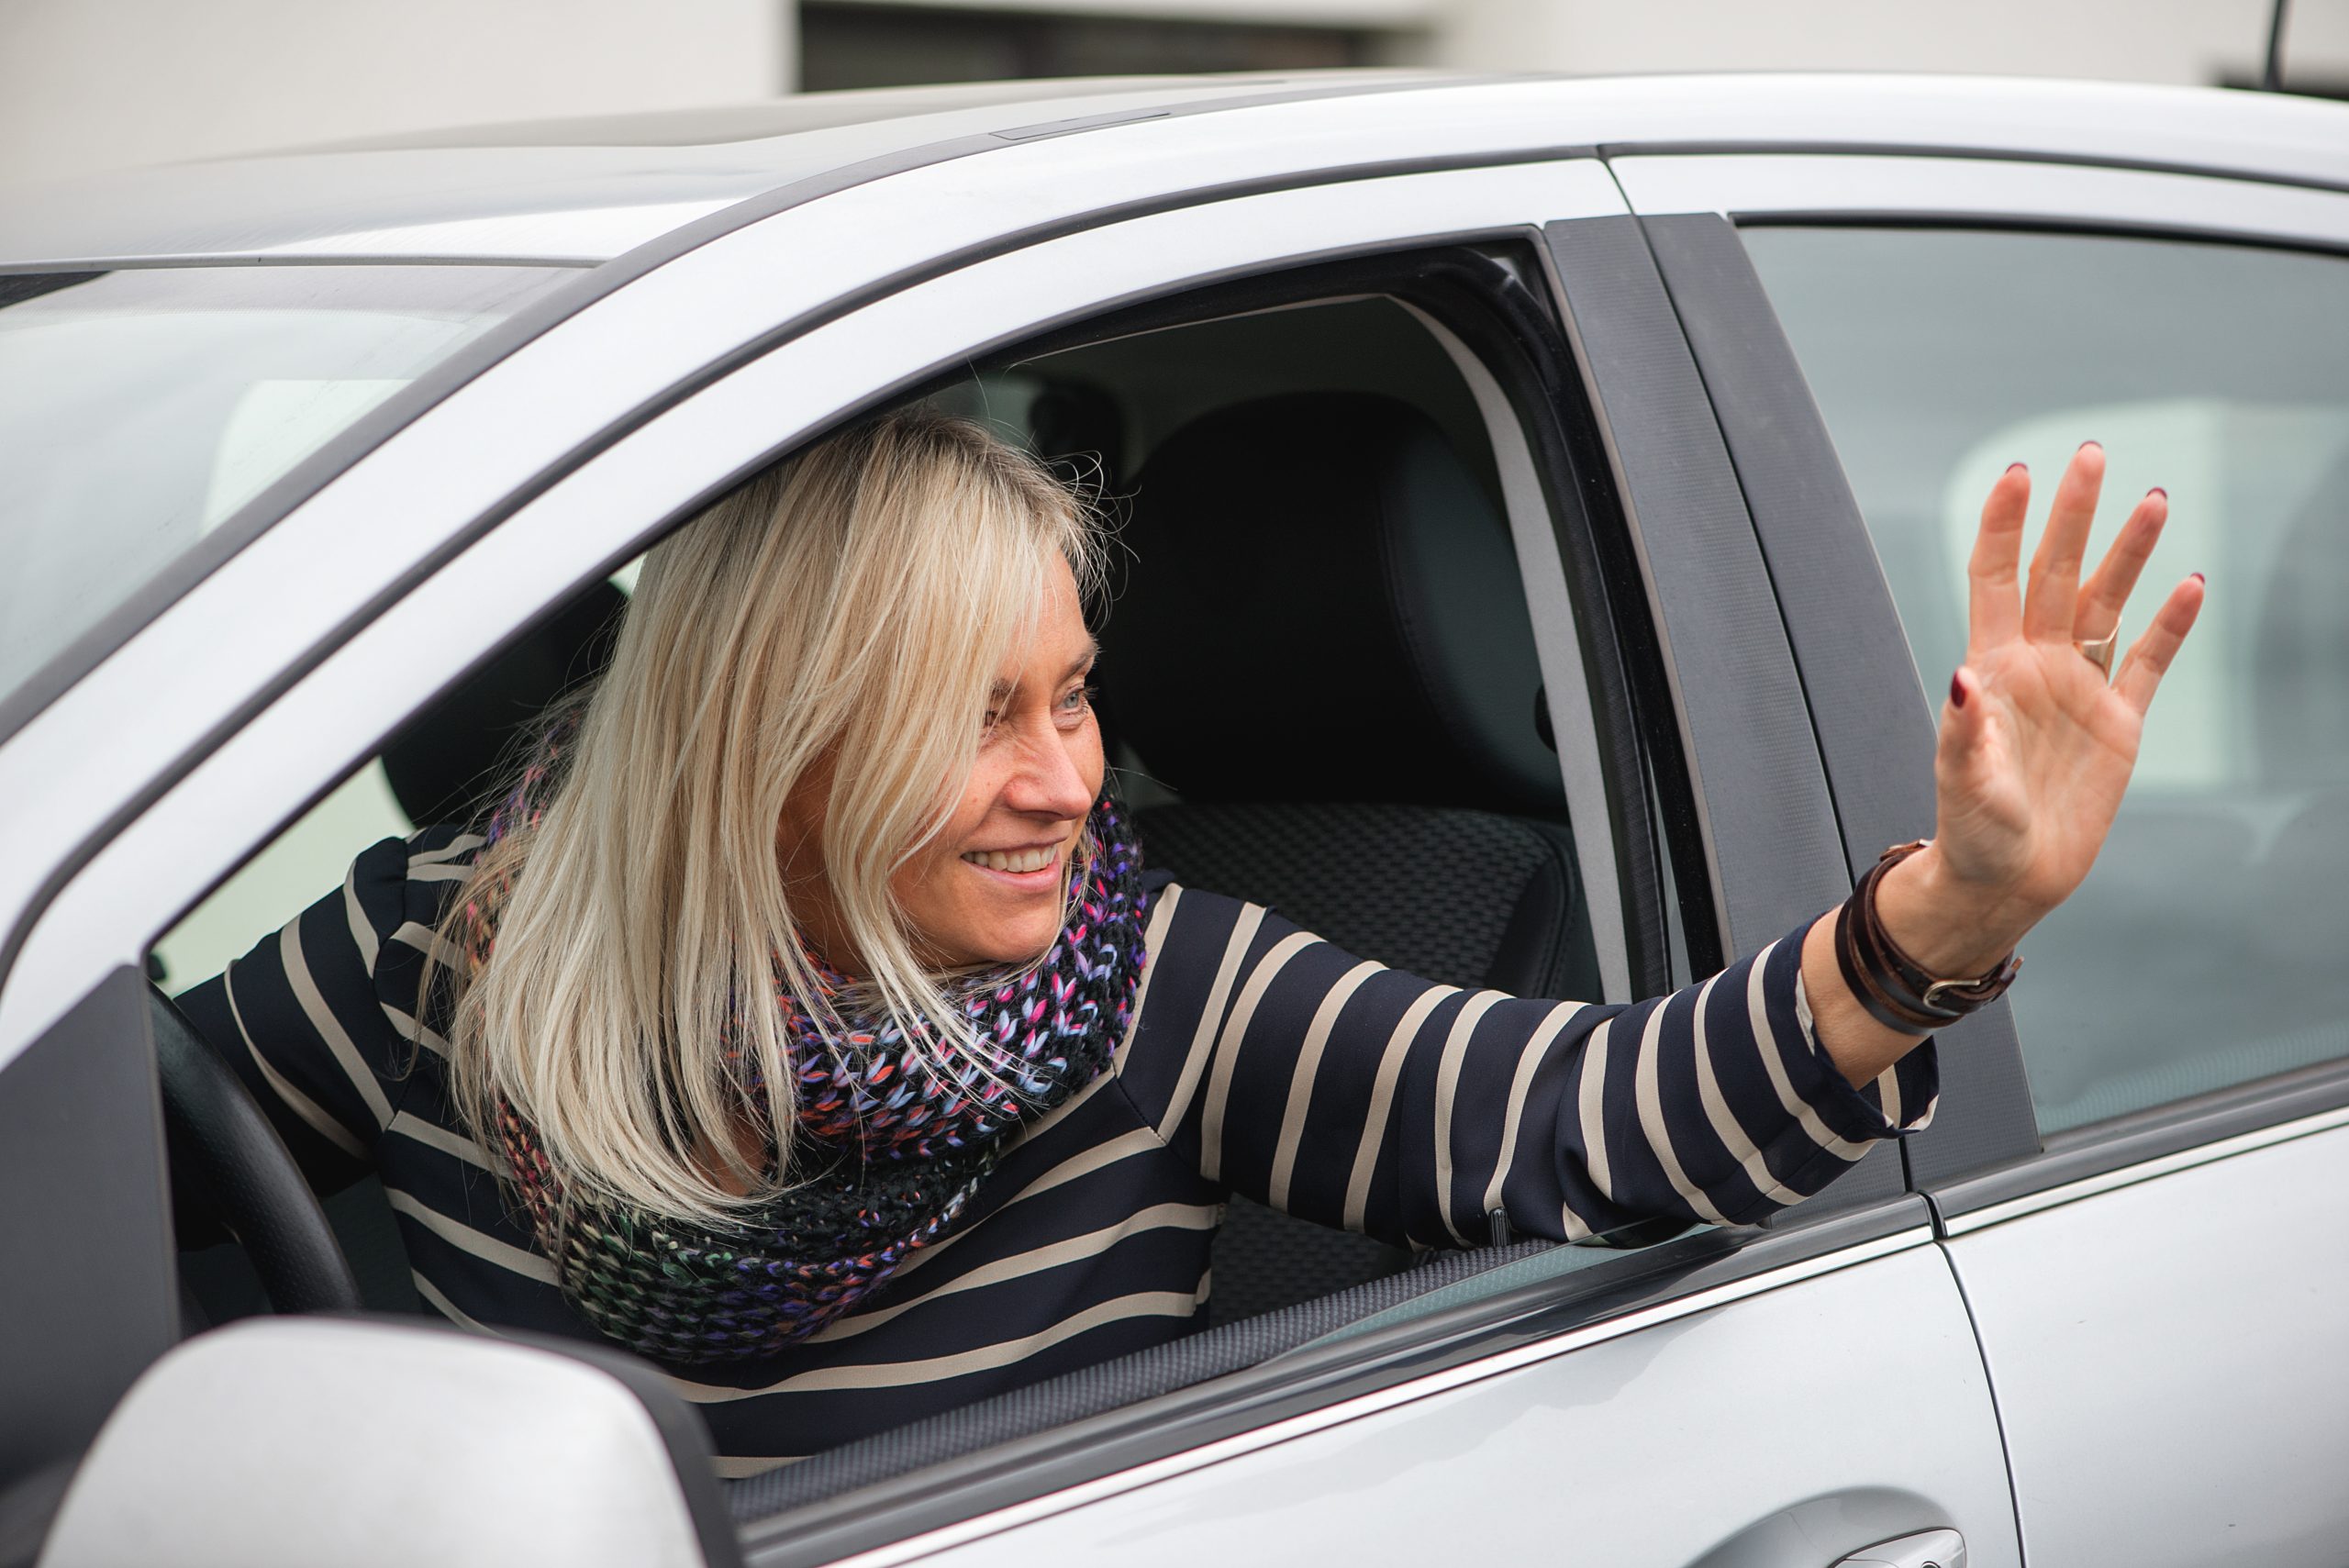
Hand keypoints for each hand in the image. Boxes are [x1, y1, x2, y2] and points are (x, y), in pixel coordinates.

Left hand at [1879, 442, 2205, 976]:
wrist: (2008, 880)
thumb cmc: (1972, 832)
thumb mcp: (1965, 784)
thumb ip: (1967, 733)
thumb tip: (1964, 680)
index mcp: (1990, 668)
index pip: (1996, 578)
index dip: (2005, 526)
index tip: (2019, 472)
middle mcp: (2035, 665)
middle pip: (2057, 574)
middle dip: (2073, 515)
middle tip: (2091, 454)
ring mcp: (2079, 689)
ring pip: (2107, 602)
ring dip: (2129, 553)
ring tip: (2155, 497)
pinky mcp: (2119, 722)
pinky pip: (2149, 661)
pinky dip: (2171, 624)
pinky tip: (2190, 584)